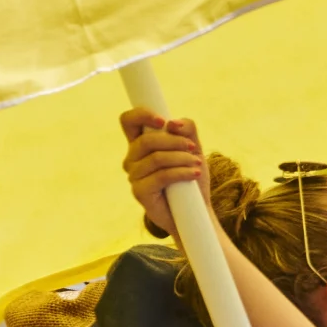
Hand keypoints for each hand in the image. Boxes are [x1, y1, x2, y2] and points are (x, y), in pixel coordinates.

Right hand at [119, 108, 204, 235]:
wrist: (194, 211)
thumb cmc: (190, 177)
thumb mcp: (193, 148)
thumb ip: (187, 129)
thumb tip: (172, 123)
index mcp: (140, 143)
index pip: (129, 121)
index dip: (142, 114)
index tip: (163, 121)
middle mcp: (132, 159)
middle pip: (146, 140)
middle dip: (174, 141)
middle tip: (192, 147)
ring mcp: (134, 176)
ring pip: (156, 158)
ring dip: (182, 158)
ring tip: (197, 164)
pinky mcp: (139, 193)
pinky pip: (161, 176)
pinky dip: (181, 172)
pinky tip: (194, 174)